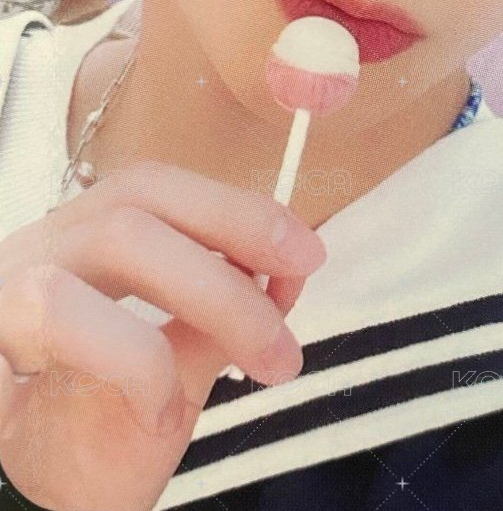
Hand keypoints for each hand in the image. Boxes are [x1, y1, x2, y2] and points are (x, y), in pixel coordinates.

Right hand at [0, 161, 325, 510]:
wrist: (24, 510)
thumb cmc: (90, 440)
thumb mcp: (173, 372)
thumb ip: (217, 315)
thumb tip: (286, 272)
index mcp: (76, 246)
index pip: (154, 189)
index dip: (234, 207)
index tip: (306, 250)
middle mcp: (33, 254)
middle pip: (134, 203)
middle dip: (235, 241)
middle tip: (299, 300)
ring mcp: (3, 293)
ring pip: (114, 240)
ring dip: (210, 297)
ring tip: (256, 365)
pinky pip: (63, 320)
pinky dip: (137, 363)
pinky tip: (158, 412)